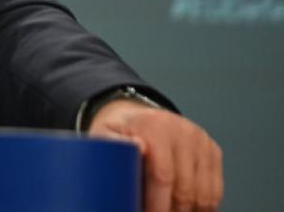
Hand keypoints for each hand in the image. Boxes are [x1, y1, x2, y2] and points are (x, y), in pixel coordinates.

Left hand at [89, 100, 222, 211]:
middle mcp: (183, 131)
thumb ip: (114, 144)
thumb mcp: (105, 136)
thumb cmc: (118, 134)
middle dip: (172, 211)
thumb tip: (138, 147)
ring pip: (204, 193)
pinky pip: (215, 190)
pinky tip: (186, 210)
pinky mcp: (213, 150)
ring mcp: (201, 140)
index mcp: (154, 126)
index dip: (157, 204)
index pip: (163, 176)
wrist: (137, 117)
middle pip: (185, 188)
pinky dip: (202, 206)